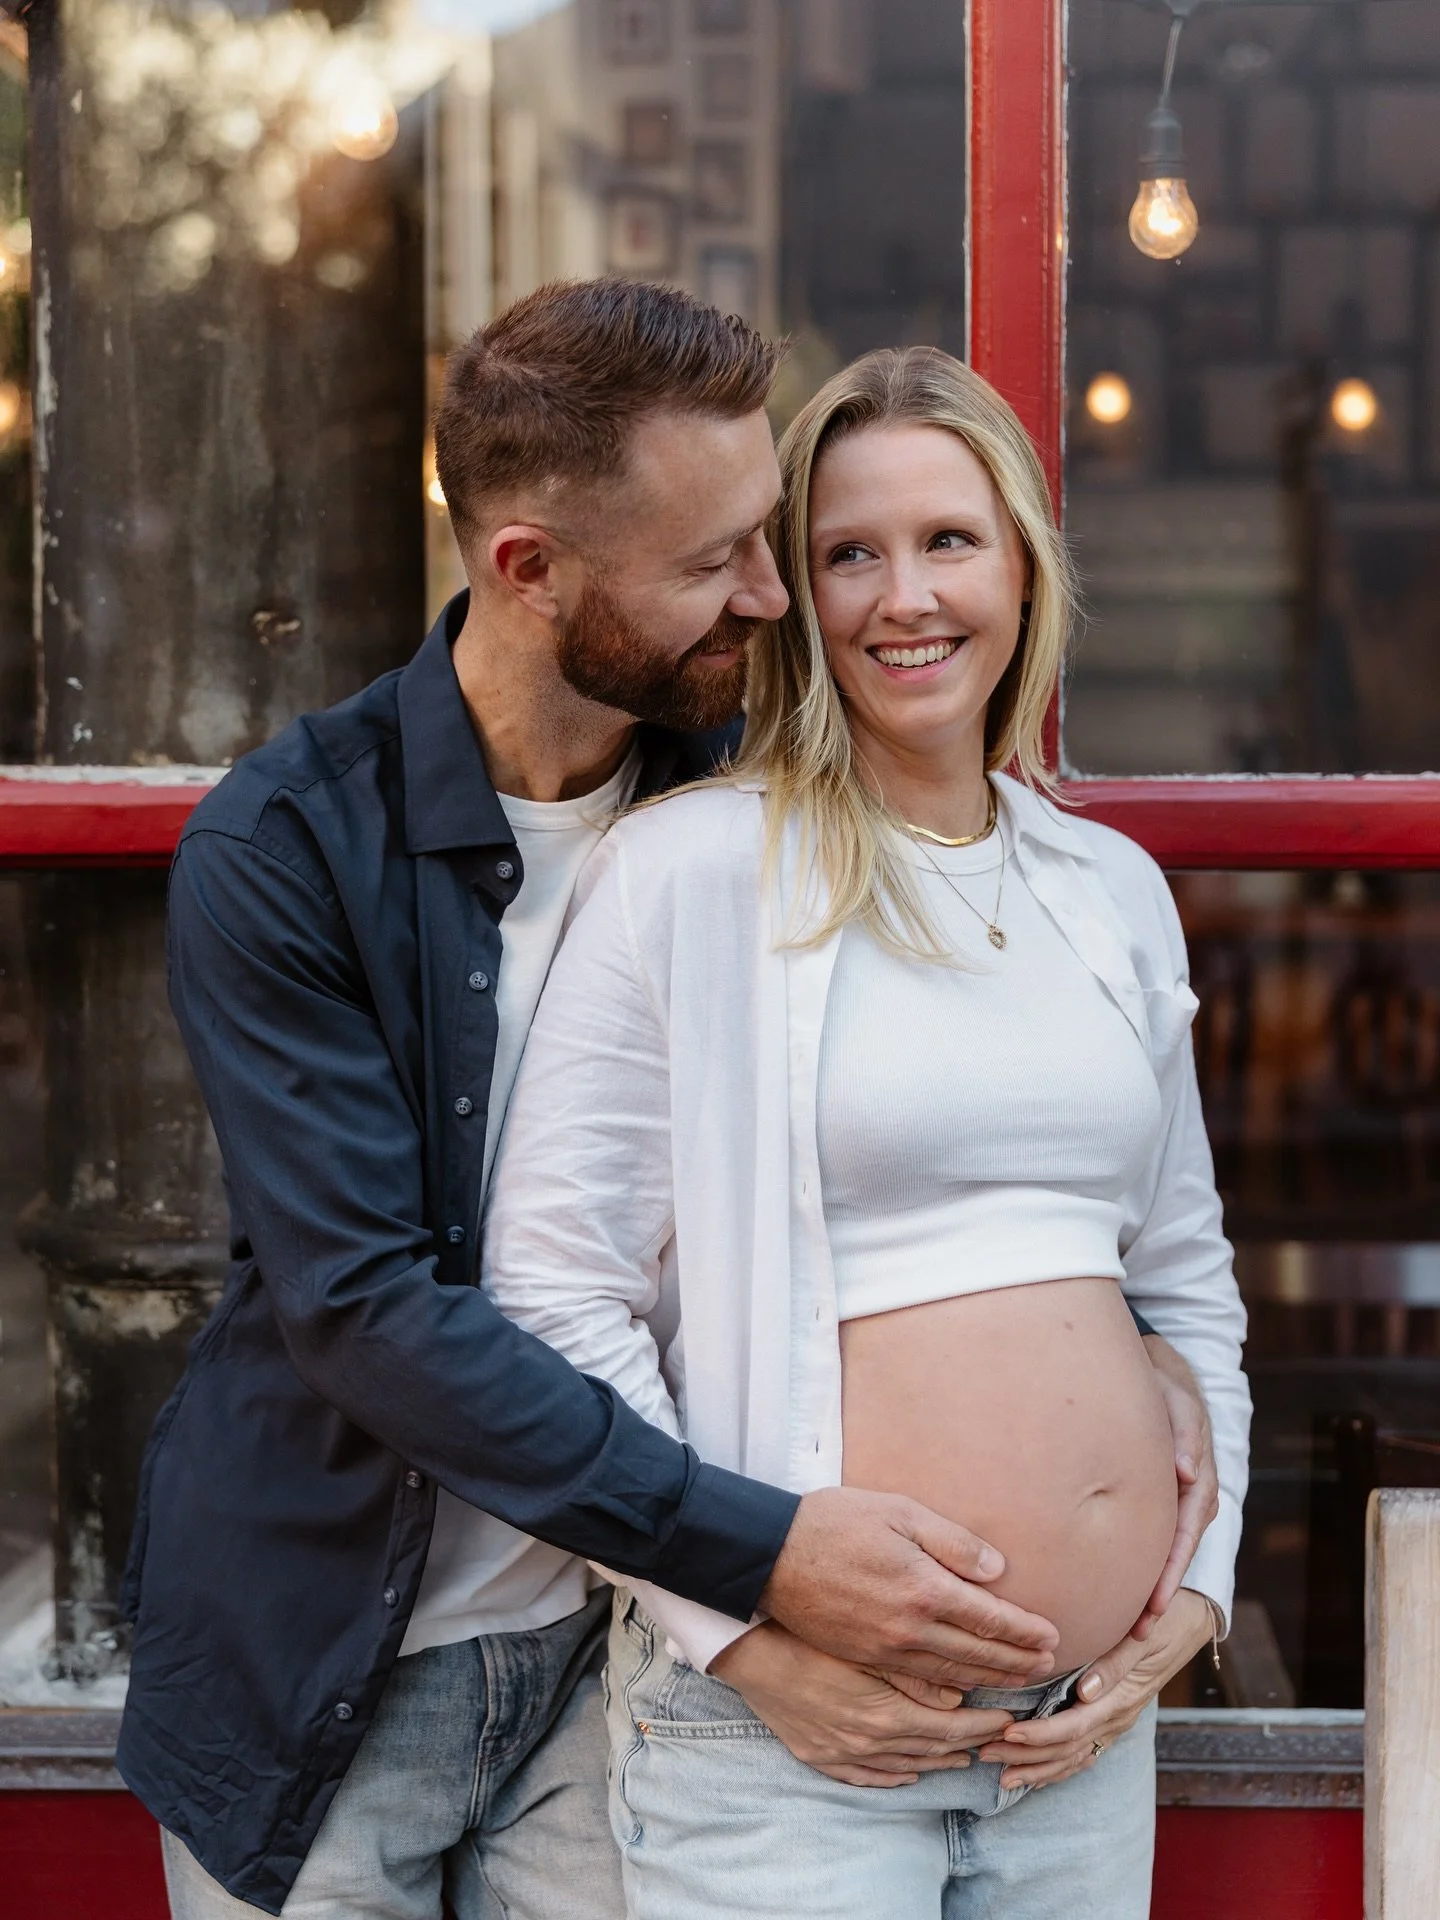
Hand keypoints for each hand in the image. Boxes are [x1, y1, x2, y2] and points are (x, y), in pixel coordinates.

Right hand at [712, 1620, 1015, 1787]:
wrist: (744, 1622)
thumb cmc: (813, 1606)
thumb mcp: (882, 1586)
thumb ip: (930, 1615)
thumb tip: (972, 1652)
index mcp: (889, 1686)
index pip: (961, 1706)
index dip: (995, 1703)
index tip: (1020, 1698)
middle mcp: (871, 1726)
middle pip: (941, 1738)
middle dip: (981, 1732)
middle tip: (1010, 1725)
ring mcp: (844, 1744)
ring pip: (911, 1759)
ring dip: (946, 1754)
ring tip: (974, 1747)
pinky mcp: (819, 1752)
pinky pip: (871, 1775)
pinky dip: (901, 1772)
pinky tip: (915, 1766)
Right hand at [760, 1486, 1058, 1687]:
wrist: (770, 1554)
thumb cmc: (834, 1522)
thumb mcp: (899, 1512)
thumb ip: (952, 1542)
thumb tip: (998, 1571)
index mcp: (924, 1589)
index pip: (990, 1618)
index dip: (1025, 1631)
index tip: (1053, 1637)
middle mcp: (910, 1629)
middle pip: (977, 1655)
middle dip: (1017, 1663)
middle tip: (1047, 1668)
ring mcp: (884, 1652)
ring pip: (951, 1677)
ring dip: (989, 1682)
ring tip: (1016, 1683)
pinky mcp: (862, 1661)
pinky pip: (915, 1687)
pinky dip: (946, 1695)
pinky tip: (960, 1696)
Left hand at [977, 1588, 1213, 1791]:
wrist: (1190, 1623)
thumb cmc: (1163, 1620)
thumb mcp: (1141, 1635)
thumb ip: (1114, 1663)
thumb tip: (1085, 1692)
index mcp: (1120, 1698)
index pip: (1074, 1727)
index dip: (1039, 1734)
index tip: (1007, 1733)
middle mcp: (1117, 1717)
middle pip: (1067, 1749)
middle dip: (1026, 1756)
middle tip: (985, 1754)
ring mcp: (1117, 1723)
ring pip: (1074, 1758)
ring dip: (1038, 1769)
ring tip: (1002, 1776)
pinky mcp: (1114, 1720)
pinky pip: (1086, 1753)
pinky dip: (1059, 1767)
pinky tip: (1036, 1774)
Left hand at [1136, 1334, 1218, 1637]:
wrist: (1162, 1378)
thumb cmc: (1168, 1390)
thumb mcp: (1179, 1404)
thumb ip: (1185, 1436)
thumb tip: (1188, 1474)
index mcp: (1200, 1486)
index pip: (1185, 1536)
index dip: (1171, 1572)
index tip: (1156, 1605)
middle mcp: (1193, 1504)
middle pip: (1176, 1558)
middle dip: (1158, 1597)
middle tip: (1136, 1636)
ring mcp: (1178, 1507)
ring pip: (1165, 1555)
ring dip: (1148, 1590)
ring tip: (1125, 1632)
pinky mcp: (1160, 1507)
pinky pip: (1152, 1542)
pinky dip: (1141, 1568)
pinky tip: (1119, 1592)